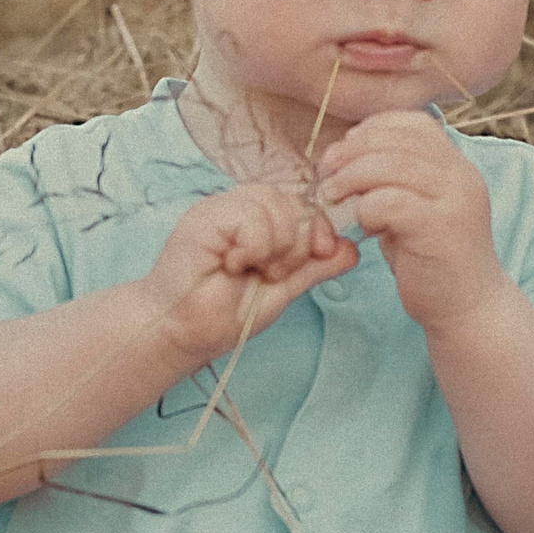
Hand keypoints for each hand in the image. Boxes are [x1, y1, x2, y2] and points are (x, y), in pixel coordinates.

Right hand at [139, 183, 356, 363]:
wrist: (181, 332)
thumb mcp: (282, 289)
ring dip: (276, 246)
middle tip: (273, 273)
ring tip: (253, 271)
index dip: (319, 226)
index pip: (304, 203)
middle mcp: (240, 207)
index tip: (319, 254)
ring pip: (276, 204)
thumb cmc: (222, 313)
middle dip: (299, 242)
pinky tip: (234, 265)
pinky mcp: (205, 216)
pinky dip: (254, 246)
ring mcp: (221, 208)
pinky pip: (251, 216)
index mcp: (258, 220)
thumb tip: (352, 250)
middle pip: (294, 200)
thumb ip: (314, 267)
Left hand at [315, 110, 508, 331]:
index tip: (346, 150)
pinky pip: (391, 202)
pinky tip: (364, 227)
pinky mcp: (440, 229)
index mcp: (457, 166)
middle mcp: (461, 176)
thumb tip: (346, 154)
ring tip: (333, 197)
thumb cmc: (431, 261)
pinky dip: (366, 209)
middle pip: (398, 140)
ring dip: (352, 178)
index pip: (414, 123)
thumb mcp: (415, 208)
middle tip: (326, 172)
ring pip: (392, 166)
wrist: (467, 310)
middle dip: (353, 152)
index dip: (373, 129)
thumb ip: (394, 180)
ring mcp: (455, 201)